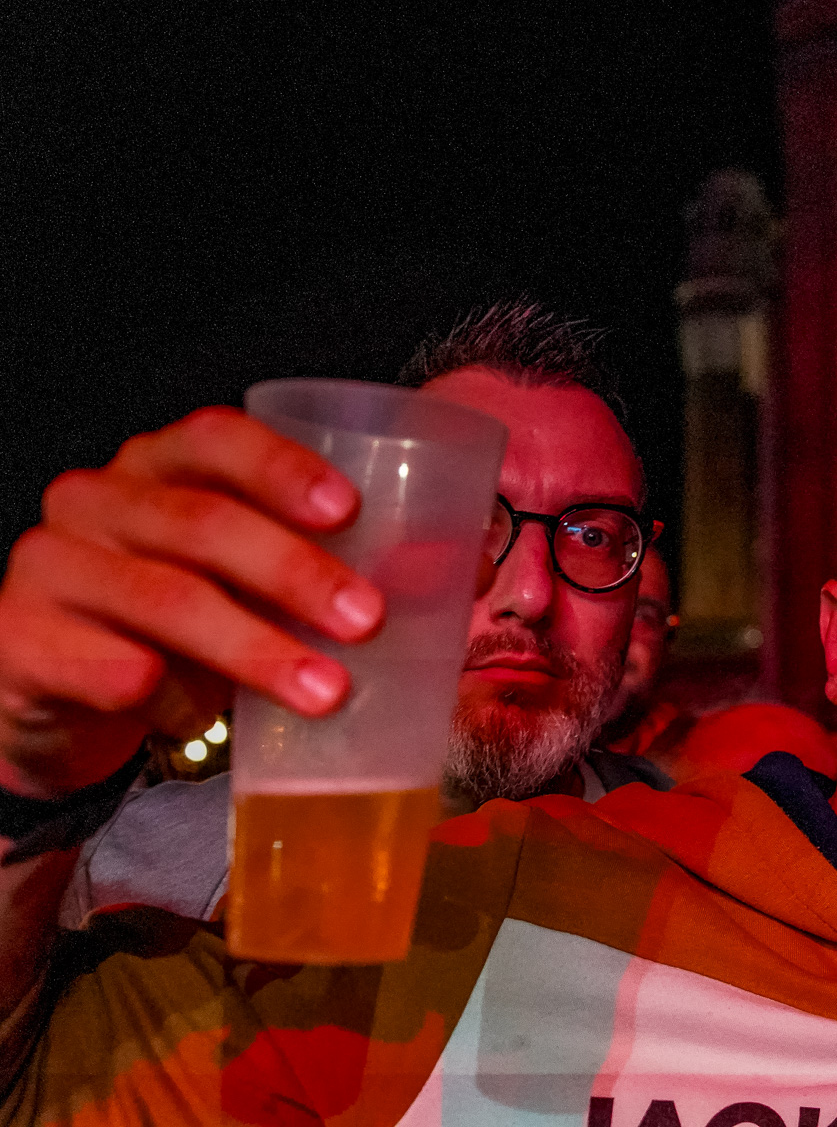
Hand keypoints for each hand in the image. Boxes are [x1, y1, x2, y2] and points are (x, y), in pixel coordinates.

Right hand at [0, 407, 382, 797]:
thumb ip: (336, 568)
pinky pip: (107, 667)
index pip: (215, 437)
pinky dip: (167, 697)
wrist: (53, 692)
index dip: (282, 466)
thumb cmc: (180, 624)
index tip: (348, 509)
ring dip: (256, 649)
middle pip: (202, 525)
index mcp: (158, 466)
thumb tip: (468, 572)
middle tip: (368, 620)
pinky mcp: (24, 643)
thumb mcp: (249, 585)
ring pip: (165, 601)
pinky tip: (203, 723)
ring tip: (328, 691)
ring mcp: (51, 569)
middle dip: (296, 573)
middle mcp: (96, 501)